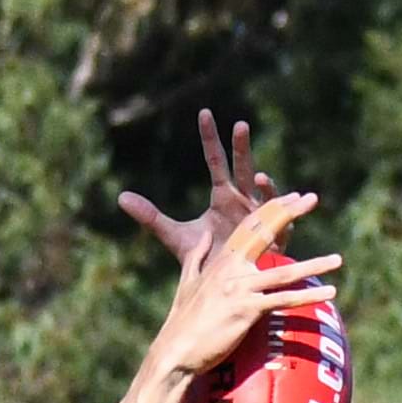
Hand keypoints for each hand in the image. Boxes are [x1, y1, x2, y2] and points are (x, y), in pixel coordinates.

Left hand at [121, 108, 273, 270]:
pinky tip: (277, 210)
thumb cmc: (205, 259)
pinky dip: (280, 213)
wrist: (224, 289)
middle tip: (239, 126)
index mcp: (222, 196)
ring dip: (265, 181)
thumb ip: (151, 217)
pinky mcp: (273, 237)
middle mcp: (242, 201)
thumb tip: (121, 197)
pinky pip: (280, 221)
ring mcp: (259, 217)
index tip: (204, 113)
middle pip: (241, 167)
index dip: (210, 138)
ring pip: (264, 192)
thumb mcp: (175, 237)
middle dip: (242, 148)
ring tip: (257, 175)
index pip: (215, 160)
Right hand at [158, 189, 341, 380]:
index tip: (290, 197)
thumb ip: (197, 257)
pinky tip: (329, 293)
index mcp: (222, 259)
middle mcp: (233, 268)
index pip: (250, 225)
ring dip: (314, 266)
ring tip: (338, 260)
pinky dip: (308, 296)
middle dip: (290, 214)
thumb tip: (204, 236)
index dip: (271, 208)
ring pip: (285, 272)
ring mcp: (241, 288)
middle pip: (266, 233)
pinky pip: (284, 301)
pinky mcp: (247, 311)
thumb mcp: (187, 282)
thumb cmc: (182, 322)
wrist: (176, 351)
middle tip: (312, 198)